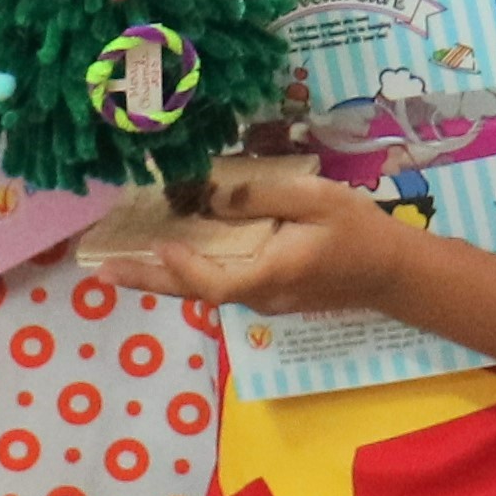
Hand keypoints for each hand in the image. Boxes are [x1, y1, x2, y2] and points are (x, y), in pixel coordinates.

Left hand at [110, 159, 415, 317]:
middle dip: (147, 280)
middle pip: (194, 291)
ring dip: (165, 275)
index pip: (212, 282)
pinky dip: (191, 269)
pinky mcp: (268, 292)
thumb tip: (210, 197)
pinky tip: (172, 252)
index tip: (157, 246)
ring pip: (205, 288)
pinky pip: (221, 282)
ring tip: (123, 260)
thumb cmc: (359, 232)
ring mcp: (262, 299)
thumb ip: (263, 196)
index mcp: (270, 274)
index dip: (180, 268)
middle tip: (101, 272)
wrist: (394, 273)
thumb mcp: (317, 200)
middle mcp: (258, 296)